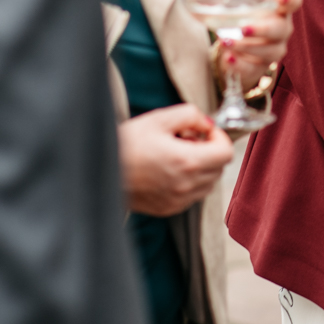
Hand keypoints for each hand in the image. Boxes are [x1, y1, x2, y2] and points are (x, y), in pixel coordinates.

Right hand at [116, 103, 233, 216]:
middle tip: (188, 139)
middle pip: (219, 168)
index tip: (205, 131)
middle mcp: (186, 185)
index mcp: (187, 161)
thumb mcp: (159, 118)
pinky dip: (190, 182)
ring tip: (177, 154)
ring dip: (201, 167)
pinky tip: (169, 170)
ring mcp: (178, 200)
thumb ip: (190, 115)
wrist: (98, 172)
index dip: (219, 137)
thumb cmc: (126, 143)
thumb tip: (207, 123)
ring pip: (208, 183)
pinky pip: (193, 195)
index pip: (225, 153)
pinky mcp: (168, 209)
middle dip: (210, 151)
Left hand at [196, 0, 300, 83]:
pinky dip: (241, 65)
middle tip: (243, 27)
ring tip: (226, 42)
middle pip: (281, 28)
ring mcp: (273, 48)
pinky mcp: (260, 67)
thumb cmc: (234, 13)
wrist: (231, 45)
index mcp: (276, 5)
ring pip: (271, 50)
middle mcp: (280, 27)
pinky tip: (228, 59)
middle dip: (263, 28)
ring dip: (249, 47)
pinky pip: (255, 68)